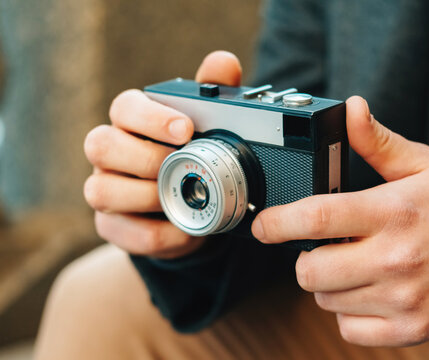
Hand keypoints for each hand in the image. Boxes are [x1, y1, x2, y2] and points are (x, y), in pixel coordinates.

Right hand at [84, 51, 242, 258]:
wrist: (190, 209)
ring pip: (100, 191)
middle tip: (182, 165)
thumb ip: (212, 93)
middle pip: (101, 145)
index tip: (186, 129)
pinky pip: (121, 231)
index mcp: (132, 123)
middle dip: (146, 157)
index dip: (151, 117)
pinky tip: (185, 229)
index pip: (125, 108)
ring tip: (182, 198)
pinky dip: (157, 234)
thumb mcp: (207, 126)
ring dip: (146, 197)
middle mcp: (110, 154)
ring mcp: (104, 189)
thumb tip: (224, 62)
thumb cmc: (191, 158)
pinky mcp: (110, 225)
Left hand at [252, 96, 428, 345]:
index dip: (278, 223)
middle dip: (303, 258)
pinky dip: (347, 311)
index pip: (318, 217)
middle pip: (311, 270)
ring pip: (325, 299)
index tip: (263, 226)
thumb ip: (377, 140)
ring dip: (327, 283)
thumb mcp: (421, 164)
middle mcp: (396, 258)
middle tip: (322, 247)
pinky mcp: (410, 329)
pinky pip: (348, 328)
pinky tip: (367, 290)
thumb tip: (351, 108)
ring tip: (354, 265)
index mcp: (393, 212)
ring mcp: (403, 299)